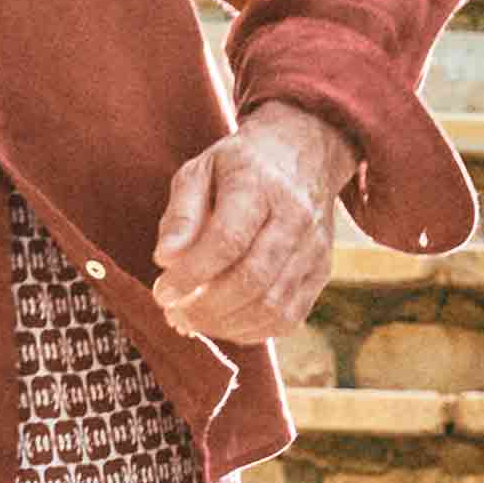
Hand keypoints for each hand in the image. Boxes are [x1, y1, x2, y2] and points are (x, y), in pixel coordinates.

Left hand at [149, 103, 358, 343]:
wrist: (305, 151)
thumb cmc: (240, 165)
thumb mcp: (200, 169)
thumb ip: (182, 213)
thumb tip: (165, 260)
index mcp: (260, 184)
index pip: (228, 240)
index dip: (191, 274)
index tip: (162, 292)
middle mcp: (295, 217)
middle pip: (253, 279)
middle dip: (206, 308)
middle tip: (173, 313)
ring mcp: (314, 248)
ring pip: (272, 305)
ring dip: (225, 325)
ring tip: (191, 321)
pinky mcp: (320, 272)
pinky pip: (289, 317)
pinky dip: (251, 331)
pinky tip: (222, 323)